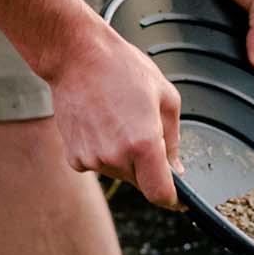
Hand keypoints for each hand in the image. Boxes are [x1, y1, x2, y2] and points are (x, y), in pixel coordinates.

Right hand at [43, 21, 181, 207]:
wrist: (77, 57)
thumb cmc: (122, 69)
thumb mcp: (164, 97)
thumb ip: (173, 139)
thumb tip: (176, 169)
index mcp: (144, 144)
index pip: (161, 193)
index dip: (173, 198)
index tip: (179, 196)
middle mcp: (116, 157)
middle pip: (141, 182)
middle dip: (148, 165)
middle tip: (142, 129)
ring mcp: (92, 159)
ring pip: (119, 173)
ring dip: (124, 156)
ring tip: (118, 119)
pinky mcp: (74, 157)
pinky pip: (98, 165)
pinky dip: (103, 151)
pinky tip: (101, 124)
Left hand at [169, 0, 253, 68]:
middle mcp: (246, 14)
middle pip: (251, 48)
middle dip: (249, 56)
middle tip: (247, 66)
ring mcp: (221, 18)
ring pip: (226, 48)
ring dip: (225, 51)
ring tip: (225, 51)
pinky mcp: (197, 18)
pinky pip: (203, 40)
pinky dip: (204, 43)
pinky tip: (206, 44)